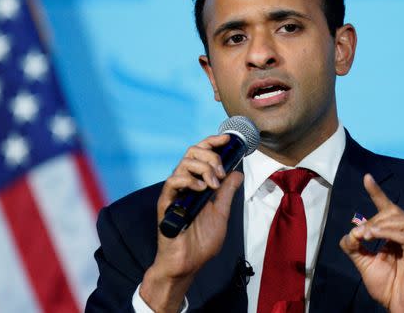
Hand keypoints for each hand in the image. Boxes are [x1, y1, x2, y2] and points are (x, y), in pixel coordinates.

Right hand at [140, 134, 243, 311]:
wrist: (188, 263)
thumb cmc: (201, 242)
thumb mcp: (221, 213)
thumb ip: (227, 192)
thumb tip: (238, 173)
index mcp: (197, 183)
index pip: (202, 154)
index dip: (213, 142)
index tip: (227, 139)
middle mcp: (185, 184)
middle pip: (192, 152)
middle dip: (211, 156)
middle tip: (221, 173)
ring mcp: (175, 193)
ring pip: (183, 163)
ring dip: (203, 168)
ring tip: (213, 183)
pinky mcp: (166, 203)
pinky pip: (172, 182)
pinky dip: (189, 180)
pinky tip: (200, 189)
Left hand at [339, 174, 403, 312]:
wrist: (399, 307)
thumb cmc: (387, 286)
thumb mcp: (364, 262)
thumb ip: (354, 246)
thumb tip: (349, 233)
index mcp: (400, 234)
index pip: (389, 208)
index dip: (378, 192)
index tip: (367, 178)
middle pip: (393, 212)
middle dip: (373, 219)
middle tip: (360, 234)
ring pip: (399, 220)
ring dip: (378, 224)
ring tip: (365, 235)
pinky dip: (387, 232)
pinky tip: (374, 235)